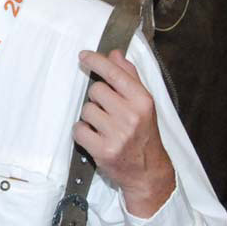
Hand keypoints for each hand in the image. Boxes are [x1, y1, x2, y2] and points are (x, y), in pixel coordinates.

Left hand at [73, 49, 174, 216]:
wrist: (148, 171)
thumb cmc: (144, 134)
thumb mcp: (143, 104)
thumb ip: (129, 77)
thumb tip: (115, 54)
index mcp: (143, 101)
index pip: (114, 74)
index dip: (96, 61)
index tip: (83, 55)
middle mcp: (131, 116)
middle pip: (95, 90)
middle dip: (97, 99)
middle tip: (108, 111)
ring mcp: (117, 134)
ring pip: (85, 110)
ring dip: (90, 117)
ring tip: (105, 127)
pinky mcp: (103, 150)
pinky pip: (78, 129)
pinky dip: (82, 132)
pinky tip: (96, 137)